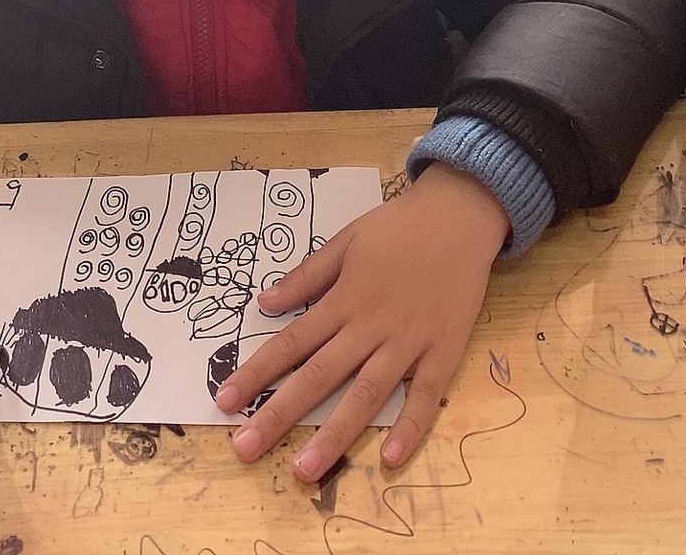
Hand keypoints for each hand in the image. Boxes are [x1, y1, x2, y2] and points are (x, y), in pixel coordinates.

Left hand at [215, 161, 509, 482]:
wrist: (460, 215)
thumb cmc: (398, 227)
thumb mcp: (346, 240)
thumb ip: (307, 275)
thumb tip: (264, 302)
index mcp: (344, 299)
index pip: (291, 342)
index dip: (256, 373)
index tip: (225, 401)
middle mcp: (370, 326)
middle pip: (319, 376)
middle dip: (279, 414)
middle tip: (244, 448)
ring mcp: (408, 343)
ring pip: (366, 395)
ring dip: (333, 434)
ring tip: (303, 470)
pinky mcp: (443, 353)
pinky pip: (425, 397)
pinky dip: (410, 428)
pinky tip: (390, 460)